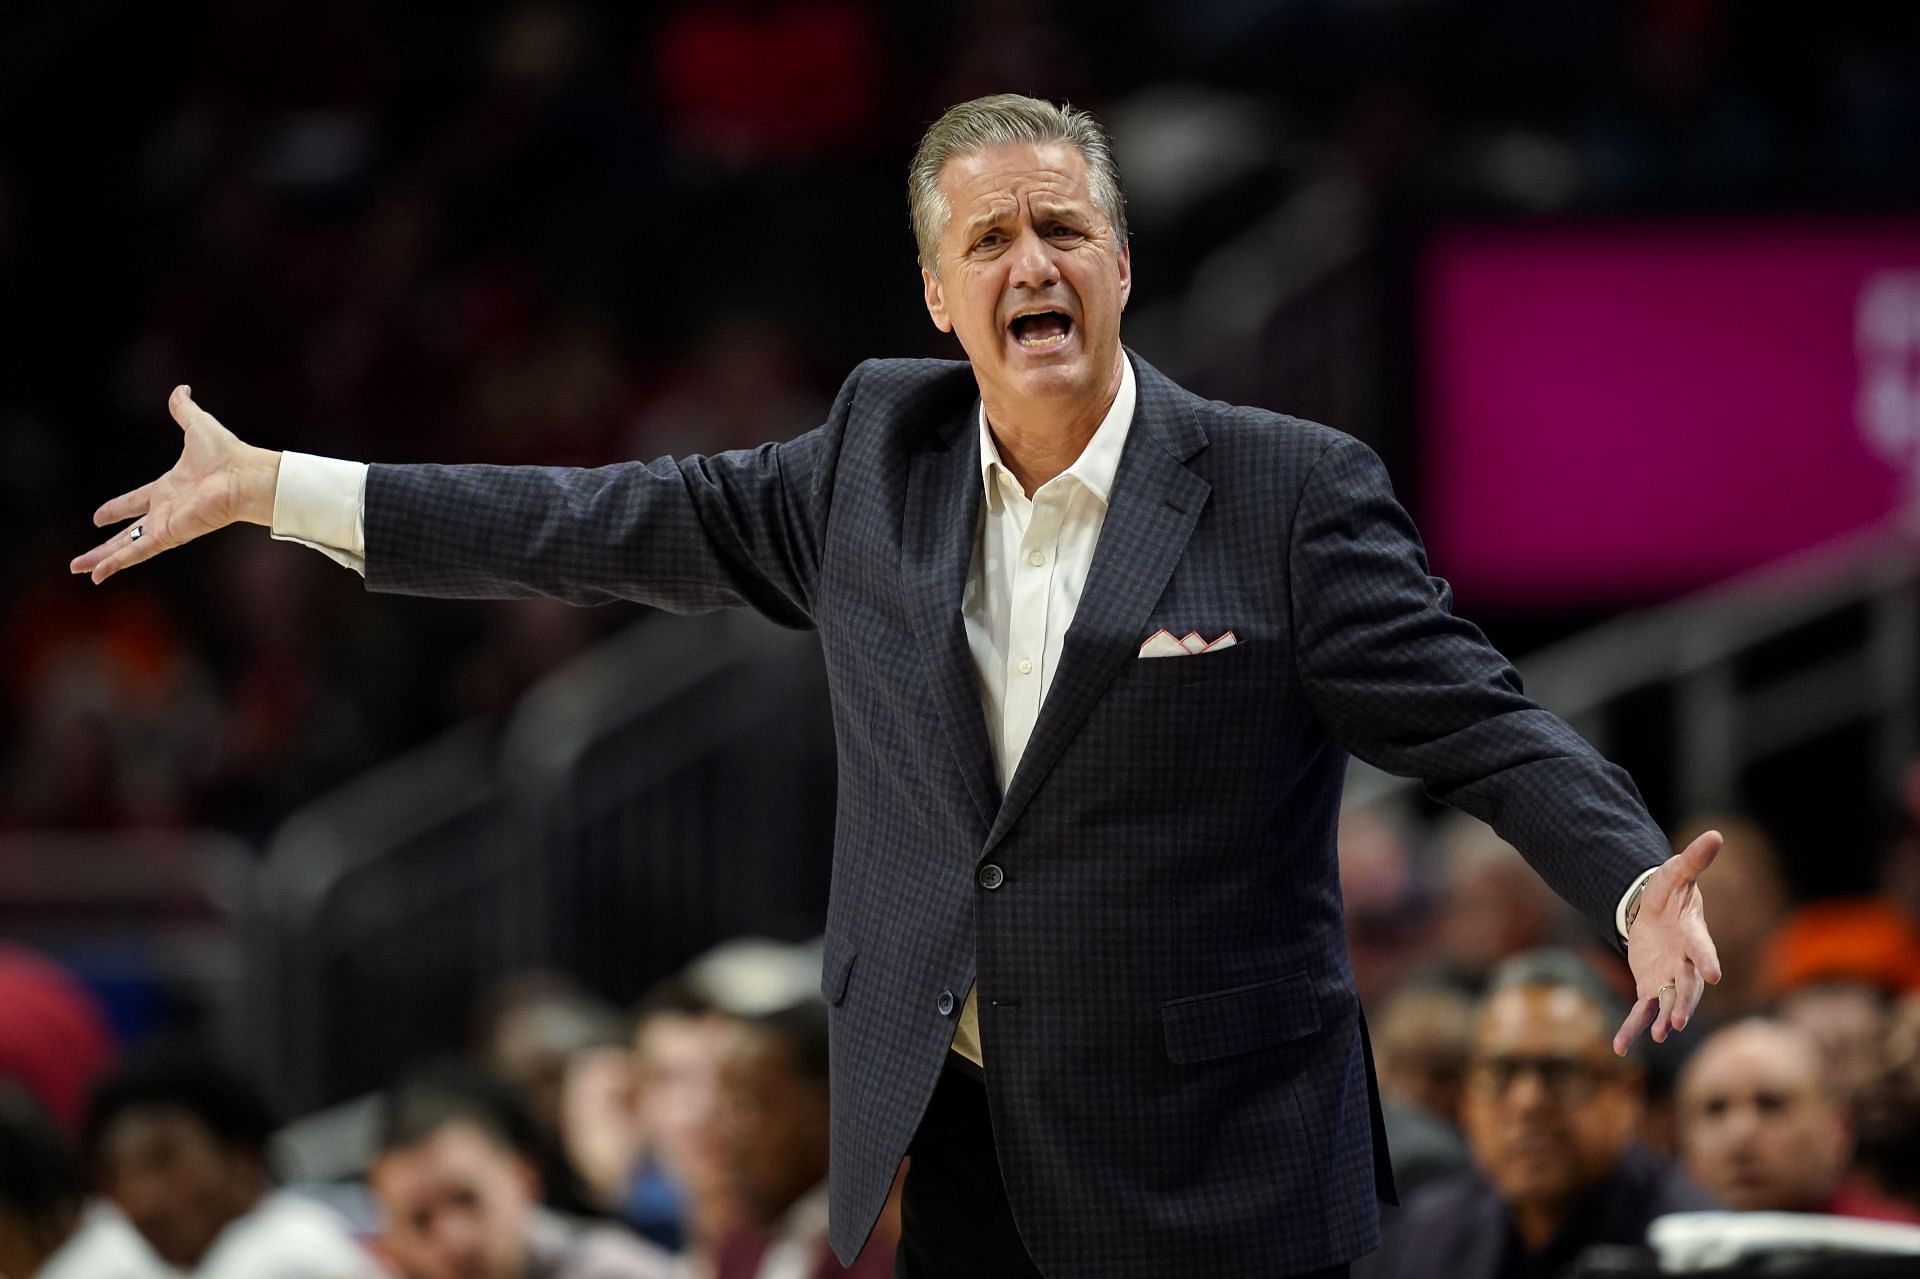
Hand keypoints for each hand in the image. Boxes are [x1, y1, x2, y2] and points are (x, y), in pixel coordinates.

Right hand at [69, 385, 279, 583]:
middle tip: (83, 558)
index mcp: (169, 489)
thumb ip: (184, 410)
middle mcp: (166, 510)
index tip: (98, 517)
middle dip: (104, 544)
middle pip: (127, 532)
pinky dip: (118, 562)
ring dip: (103, 558)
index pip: (136, 501)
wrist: (247, 476)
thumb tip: (181, 389)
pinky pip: (138, 551)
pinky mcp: (170, 534)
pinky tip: (99, 574)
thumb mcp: (197, 425)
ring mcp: (167, 525)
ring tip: (80, 570)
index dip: (117, 508)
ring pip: (128, 546)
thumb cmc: (229, 454)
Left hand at [1614, 828, 1723, 1054]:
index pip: (1703, 949)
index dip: (1708, 960)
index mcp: (1694, 936)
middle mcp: (1686, 964)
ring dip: (1663, 1018)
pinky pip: (1642, 1011)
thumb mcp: (1674, 874)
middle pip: (1688, 985)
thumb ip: (1693, 859)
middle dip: (1684, 1001)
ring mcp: (1669, 979)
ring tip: (1657, 1035)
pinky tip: (1619, 1048)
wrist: (1656, 914)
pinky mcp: (1650, 988)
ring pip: (1668, 1002)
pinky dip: (1632, 1028)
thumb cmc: (1669, 894)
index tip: (1713, 974)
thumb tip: (1715, 833)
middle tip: (1678, 1019)